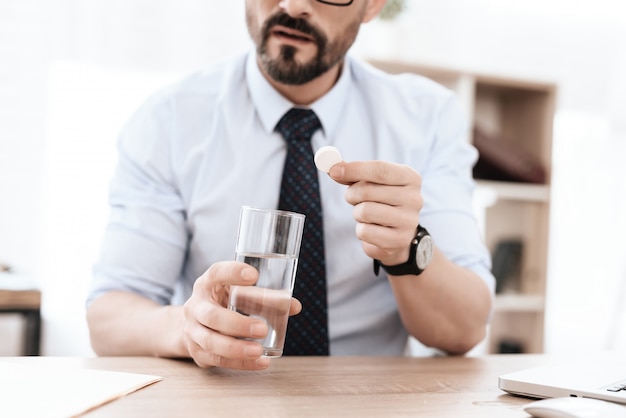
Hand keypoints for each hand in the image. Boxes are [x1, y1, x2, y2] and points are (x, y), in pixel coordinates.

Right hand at [182, 261, 301, 368]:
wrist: (194, 324)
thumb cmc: (224, 303)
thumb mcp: (239, 294)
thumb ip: (265, 298)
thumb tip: (294, 306)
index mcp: (207, 284)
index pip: (217, 273)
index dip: (233, 273)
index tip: (253, 275)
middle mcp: (196, 306)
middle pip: (212, 316)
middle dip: (237, 324)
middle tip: (263, 328)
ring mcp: (193, 331)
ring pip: (211, 342)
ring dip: (237, 348)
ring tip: (259, 350)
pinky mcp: (197, 352)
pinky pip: (218, 360)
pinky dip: (240, 362)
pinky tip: (260, 361)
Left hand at [329, 161, 422, 265]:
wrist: (398, 235)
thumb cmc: (382, 203)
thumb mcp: (372, 183)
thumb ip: (353, 174)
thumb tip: (333, 168)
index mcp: (410, 178)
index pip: (380, 169)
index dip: (354, 169)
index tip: (334, 170)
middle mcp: (414, 198)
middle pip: (368, 190)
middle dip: (352, 194)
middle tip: (353, 197)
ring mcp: (408, 221)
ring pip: (364, 211)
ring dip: (357, 213)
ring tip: (366, 215)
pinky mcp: (399, 240)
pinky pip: (365, 231)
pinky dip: (361, 230)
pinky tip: (372, 229)